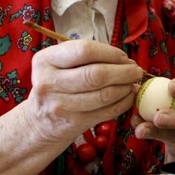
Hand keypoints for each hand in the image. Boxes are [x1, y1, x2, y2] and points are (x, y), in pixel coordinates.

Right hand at [25, 40, 141, 142]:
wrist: (39, 122)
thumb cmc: (56, 86)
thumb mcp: (59, 65)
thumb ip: (86, 57)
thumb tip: (125, 60)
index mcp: (45, 60)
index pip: (85, 50)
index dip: (111, 53)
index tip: (124, 57)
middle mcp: (49, 83)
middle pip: (96, 74)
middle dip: (123, 72)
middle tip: (136, 71)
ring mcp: (60, 106)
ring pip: (104, 95)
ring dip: (126, 88)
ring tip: (133, 83)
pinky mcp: (73, 123)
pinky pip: (107, 112)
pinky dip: (123, 103)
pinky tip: (128, 97)